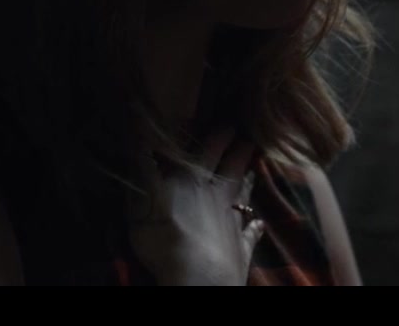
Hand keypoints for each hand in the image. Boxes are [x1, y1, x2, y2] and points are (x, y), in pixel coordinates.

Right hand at [126, 129, 265, 285]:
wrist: (196, 274)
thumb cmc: (163, 232)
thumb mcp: (141, 193)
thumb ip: (142, 162)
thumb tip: (138, 128)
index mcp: (194, 178)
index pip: (211, 149)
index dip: (221, 135)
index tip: (231, 123)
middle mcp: (218, 194)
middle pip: (233, 168)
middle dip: (240, 152)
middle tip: (249, 140)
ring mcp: (232, 221)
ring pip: (243, 195)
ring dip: (248, 182)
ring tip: (254, 172)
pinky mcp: (241, 248)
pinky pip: (250, 234)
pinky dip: (255, 227)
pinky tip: (260, 224)